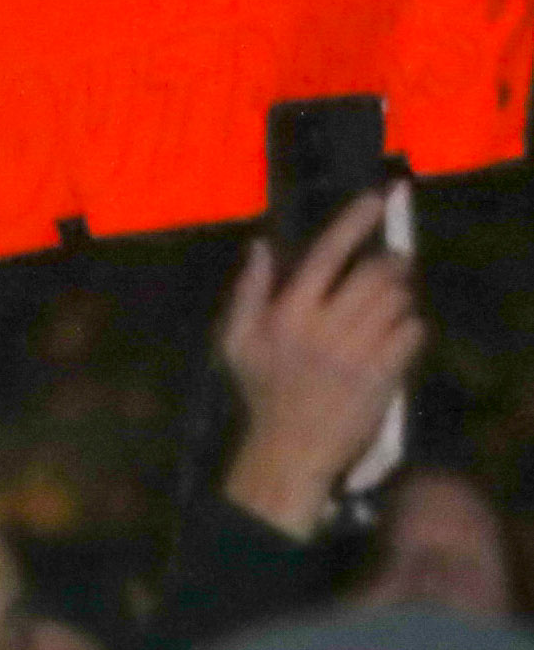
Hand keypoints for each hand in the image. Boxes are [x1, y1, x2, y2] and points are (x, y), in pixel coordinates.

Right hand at [220, 186, 422, 533]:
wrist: (290, 451)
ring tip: (386, 309)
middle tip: (390, 268)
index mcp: (287, 314)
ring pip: (398, 301)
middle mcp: (324, 327)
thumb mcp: (236, 343)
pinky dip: (409, 329)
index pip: (326, 255)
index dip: (353, 222)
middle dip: (389, 265)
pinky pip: (413, 331)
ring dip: (399, 298)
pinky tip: (392, 339)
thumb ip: (247, 292)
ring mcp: (358, 350)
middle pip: (374, 273)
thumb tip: (258, 246)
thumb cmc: (263, 394)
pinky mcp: (385, 372)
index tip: (375, 198)